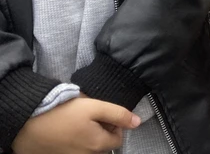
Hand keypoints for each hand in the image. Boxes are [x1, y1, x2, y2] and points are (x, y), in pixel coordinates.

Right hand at [12, 97, 139, 153]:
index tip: (102, 116)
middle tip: (88, 118)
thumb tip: (137, 122)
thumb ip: (118, 114)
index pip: (118, 139)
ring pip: (88, 150)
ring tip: (75, 124)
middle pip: (103, 146)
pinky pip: (73, 152)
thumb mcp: (94, 106)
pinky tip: (65, 132)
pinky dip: (73, 144)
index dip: (114, 125)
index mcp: (98, 145)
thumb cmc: (62, 112)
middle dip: (100, 133)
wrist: (27, 122)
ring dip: (87, 139)